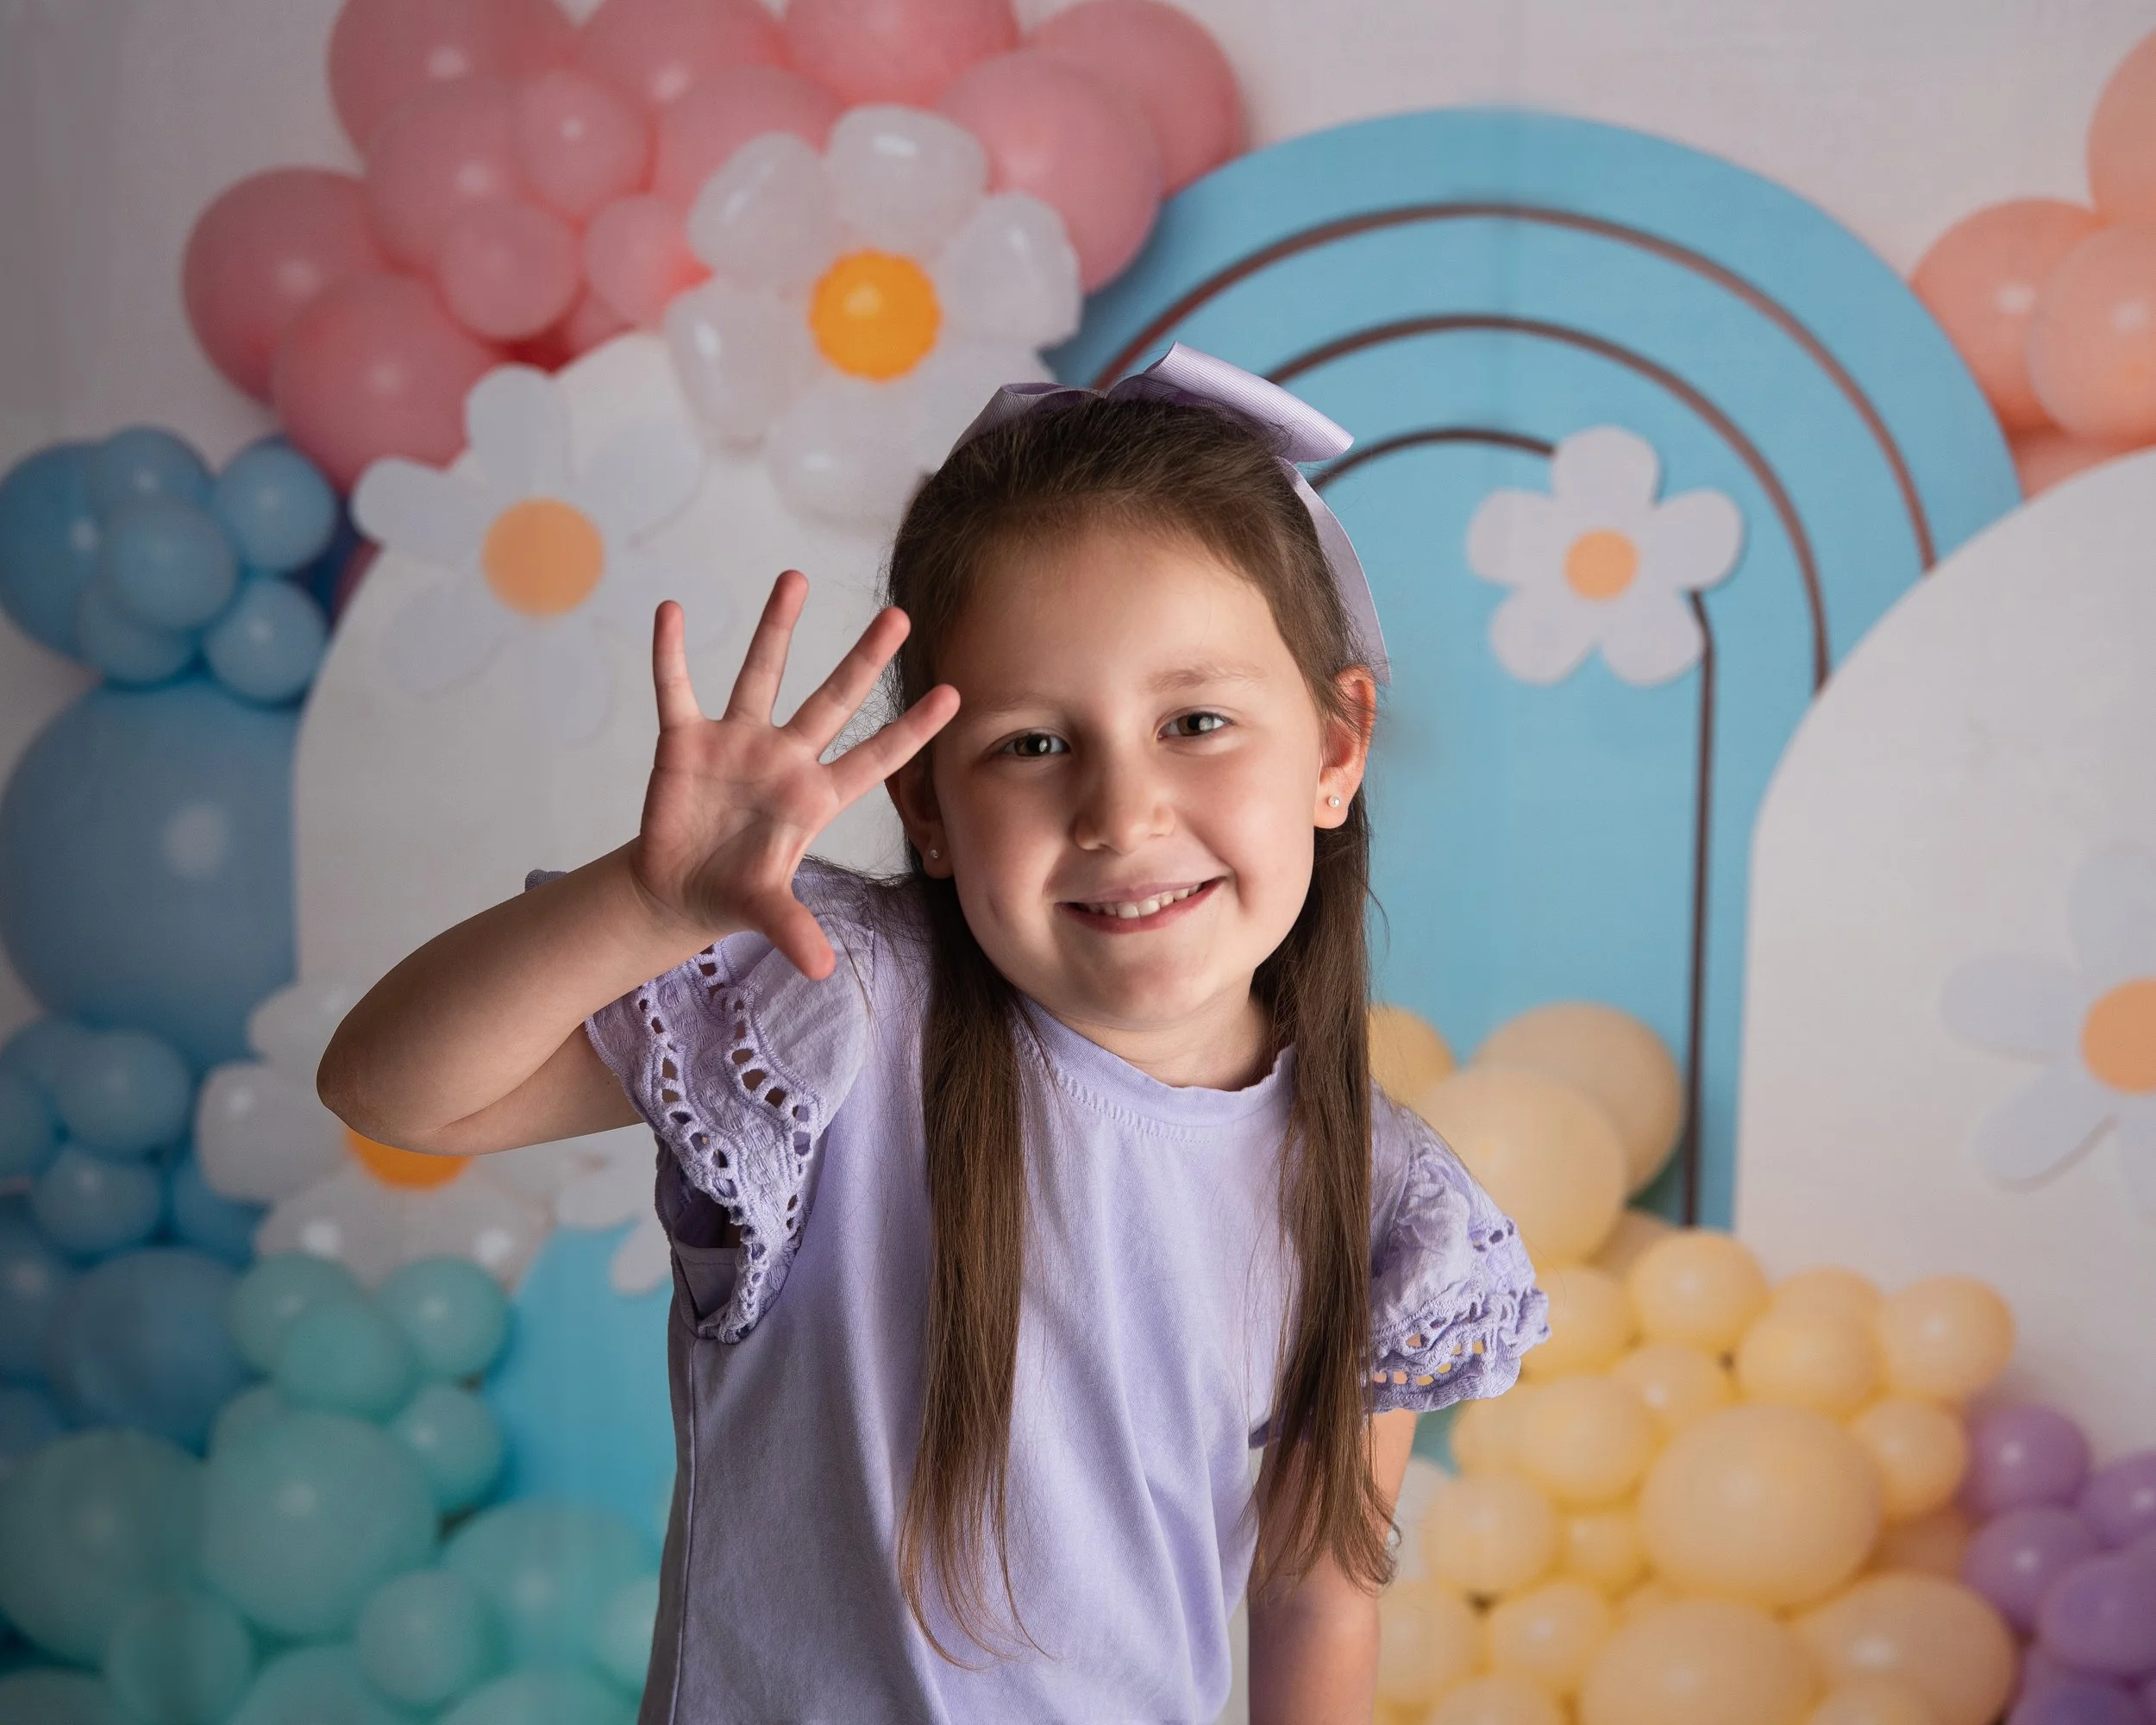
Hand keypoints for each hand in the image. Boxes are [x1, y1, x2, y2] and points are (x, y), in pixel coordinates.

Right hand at [628, 572, 958, 978]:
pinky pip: (677, 689)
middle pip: (832, 701)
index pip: (875, 759)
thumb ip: (794, 930)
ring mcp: (736, 744)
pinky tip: (670, 612)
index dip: (912, 731)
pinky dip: (672, 654)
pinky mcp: (684, 742)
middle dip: (864, 660)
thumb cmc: (735, 892)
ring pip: (761, 674)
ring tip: (794, 577)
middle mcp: (783, 759)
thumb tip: (822, 970)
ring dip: (776, 628)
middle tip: (899, 615)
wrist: (679, 888)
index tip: (956, 695)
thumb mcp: (766, 911)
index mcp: (815, 797)